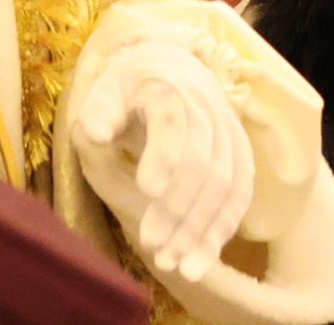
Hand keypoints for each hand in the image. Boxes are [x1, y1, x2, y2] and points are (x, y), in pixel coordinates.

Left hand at [75, 37, 255, 282]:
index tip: (146, 191)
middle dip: (179, 210)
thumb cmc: (129, 86)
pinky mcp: (241, 155)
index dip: (164, 157)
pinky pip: (239, 196)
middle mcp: (208, 110)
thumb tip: (92, 133)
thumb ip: (99, 112)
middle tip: (152, 246)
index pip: (173, 124)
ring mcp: (230, 133)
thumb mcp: (106, 90)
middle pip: (202, 164)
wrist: (171, 67)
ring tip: (176, 267)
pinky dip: (222, 230)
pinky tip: (200, 261)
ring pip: (226, 186)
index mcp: (170, 90)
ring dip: (202, 230)